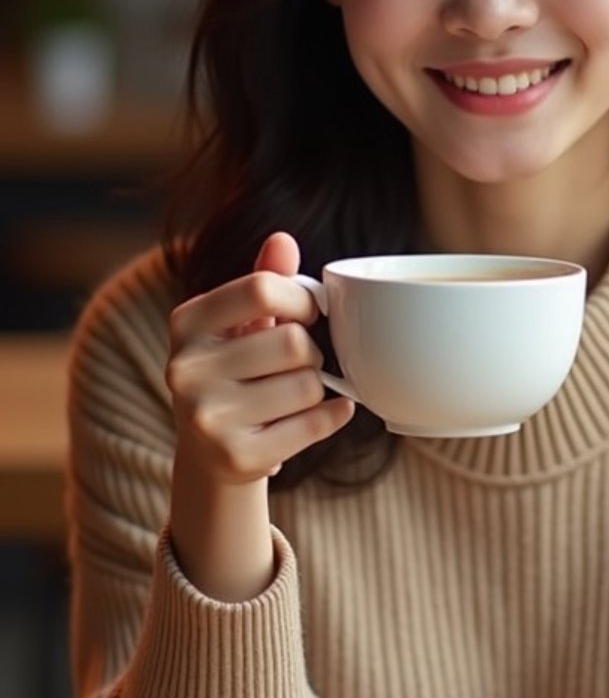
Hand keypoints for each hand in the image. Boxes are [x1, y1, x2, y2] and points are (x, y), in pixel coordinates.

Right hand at [167, 233, 353, 600]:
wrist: (211, 452)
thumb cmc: (235, 370)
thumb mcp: (240, 321)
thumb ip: (264, 279)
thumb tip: (283, 240)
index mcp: (186, 322)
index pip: (262, 289)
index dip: (302, 298)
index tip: (311, 312)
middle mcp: (185, 369)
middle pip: (294, 342)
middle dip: (311, 351)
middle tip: (300, 362)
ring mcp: (206, 418)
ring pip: (308, 384)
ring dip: (317, 387)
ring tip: (295, 393)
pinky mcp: (235, 457)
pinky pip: (315, 423)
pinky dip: (333, 415)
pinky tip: (327, 412)